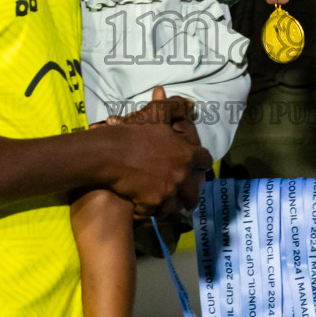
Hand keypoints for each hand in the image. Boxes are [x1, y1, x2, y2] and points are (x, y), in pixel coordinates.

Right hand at [107, 86, 210, 217]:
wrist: (109, 154)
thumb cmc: (134, 132)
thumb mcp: (156, 114)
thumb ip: (175, 107)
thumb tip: (191, 103)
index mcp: (186, 155)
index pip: (206, 161)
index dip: (203, 163)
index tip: (200, 167)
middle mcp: (181, 176)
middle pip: (195, 192)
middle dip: (192, 193)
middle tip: (187, 194)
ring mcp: (167, 191)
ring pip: (179, 206)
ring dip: (176, 206)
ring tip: (172, 206)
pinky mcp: (152, 203)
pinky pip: (159, 213)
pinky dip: (156, 211)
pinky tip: (153, 209)